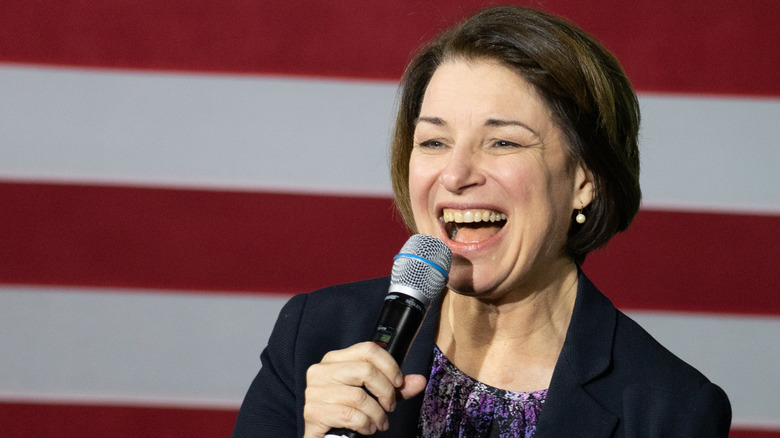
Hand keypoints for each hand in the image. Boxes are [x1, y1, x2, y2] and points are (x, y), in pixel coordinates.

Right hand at [303, 341, 426, 436]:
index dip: (389, 365)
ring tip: (379, 422)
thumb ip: (395, 388)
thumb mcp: (373, 395)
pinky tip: (367, 428)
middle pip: (366, 370)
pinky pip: (350, 415)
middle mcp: (322, 370)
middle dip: (386, 392)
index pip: (367, 349)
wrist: (323, 436)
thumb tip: (420, 381)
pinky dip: (365, 424)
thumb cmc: (346, 411)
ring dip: (377, 414)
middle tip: (390, 406)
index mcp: (335, 359)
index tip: (398, 382)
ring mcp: (315, 391)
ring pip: (359, 396)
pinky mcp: (314, 412)